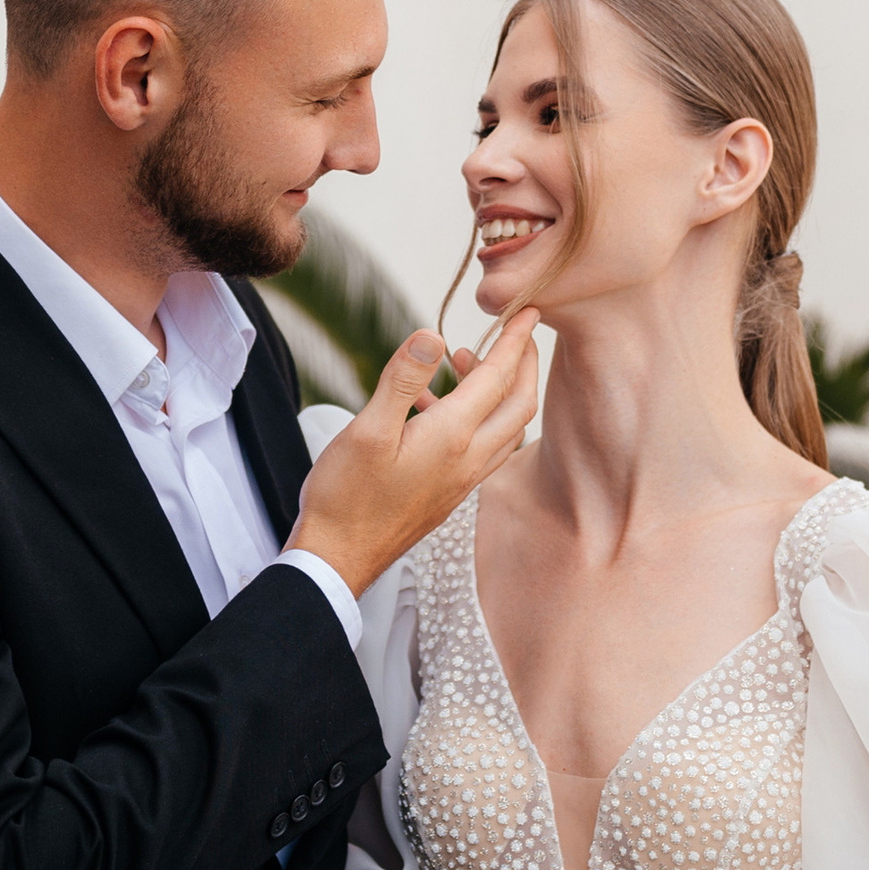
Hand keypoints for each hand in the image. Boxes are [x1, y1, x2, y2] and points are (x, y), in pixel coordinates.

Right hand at [291, 317, 540, 594]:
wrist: (338, 560)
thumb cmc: (346, 497)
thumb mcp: (367, 431)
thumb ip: (403, 380)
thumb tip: (433, 335)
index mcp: (452, 438)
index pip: (499, 378)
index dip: (516, 341)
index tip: (530, 310)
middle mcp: (469, 461)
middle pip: (519, 405)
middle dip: (524, 364)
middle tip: (516, 332)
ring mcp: (462, 481)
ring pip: (504, 429)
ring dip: (500, 391)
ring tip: (464, 360)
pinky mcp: (449, 493)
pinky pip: (482, 448)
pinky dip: (476, 417)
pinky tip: (432, 406)